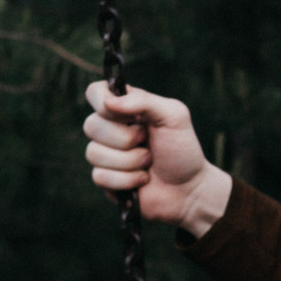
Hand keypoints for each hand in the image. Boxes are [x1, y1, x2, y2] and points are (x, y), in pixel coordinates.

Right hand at [82, 81, 232, 237]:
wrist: (189, 188)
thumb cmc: (183, 149)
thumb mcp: (173, 116)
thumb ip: (144, 101)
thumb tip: (109, 102)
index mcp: (124, 107)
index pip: (95, 92)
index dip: (103, 103)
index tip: (128, 117)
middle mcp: (110, 128)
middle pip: (91, 125)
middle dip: (125, 138)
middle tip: (147, 141)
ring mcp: (105, 154)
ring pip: (94, 153)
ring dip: (129, 161)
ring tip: (148, 162)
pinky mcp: (104, 179)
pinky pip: (99, 177)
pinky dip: (127, 179)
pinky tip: (142, 179)